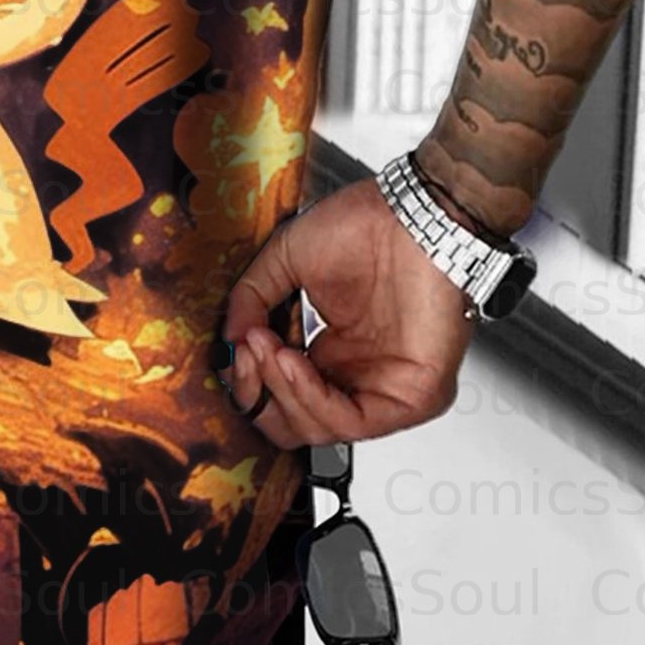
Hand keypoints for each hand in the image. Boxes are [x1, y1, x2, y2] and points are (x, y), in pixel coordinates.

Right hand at [217, 177, 474, 448]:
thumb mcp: (286, 259)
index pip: (281, 396)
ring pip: (319, 430)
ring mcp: (387, 389)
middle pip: (294, 424)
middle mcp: (359, 374)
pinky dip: (311, 397)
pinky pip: (354, 421)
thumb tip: (229, 340)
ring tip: (264, 347)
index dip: (250, 380)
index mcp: (332, 351)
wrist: (413, 214)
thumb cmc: (367, 227)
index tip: (234, 348)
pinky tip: (289, 361)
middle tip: (245, 352)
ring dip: (280, 390)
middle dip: (259, 393)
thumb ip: (253, 299)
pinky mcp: (414, 397)